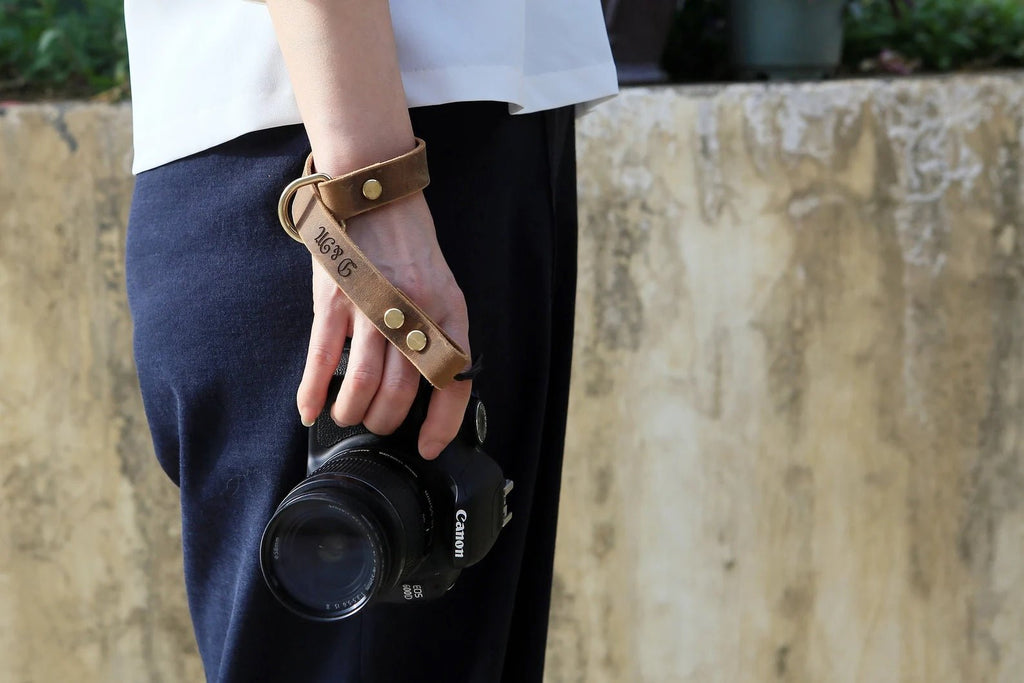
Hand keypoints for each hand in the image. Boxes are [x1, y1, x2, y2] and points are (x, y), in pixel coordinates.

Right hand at [295, 192, 470, 459]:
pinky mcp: (334, 299)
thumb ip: (435, 331)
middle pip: (402, 391)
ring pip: (365, 384)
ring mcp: (371, 306)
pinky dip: (314, 392)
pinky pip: (322, 359)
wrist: (376, 195)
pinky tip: (309, 410)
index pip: (451, 382)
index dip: (441, 424)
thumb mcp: (439, 288)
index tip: (428, 447)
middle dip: (386, 422)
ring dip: (352, 412)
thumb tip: (425, 383)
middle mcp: (413, 313)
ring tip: (347, 416)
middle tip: (376, 425)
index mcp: (448, 313)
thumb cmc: (408, 247)